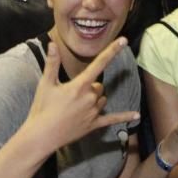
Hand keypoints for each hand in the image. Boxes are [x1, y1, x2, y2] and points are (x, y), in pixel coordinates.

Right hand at [24, 38, 139, 155]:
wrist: (41, 136)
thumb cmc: (42, 109)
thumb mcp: (45, 84)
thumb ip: (52, 63)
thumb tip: (52, 44)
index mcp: (80, 85)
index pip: (99, 63)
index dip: (112, 51)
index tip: (124, 40)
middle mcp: (90, 97)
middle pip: (98, 86)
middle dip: (88, 88)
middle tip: (70, 97)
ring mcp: (94, 111)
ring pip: (102, 99)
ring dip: (94, 100)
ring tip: (74, 108)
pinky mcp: (94, 124)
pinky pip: (112, 119)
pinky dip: (124, 116)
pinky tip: (136, 115)